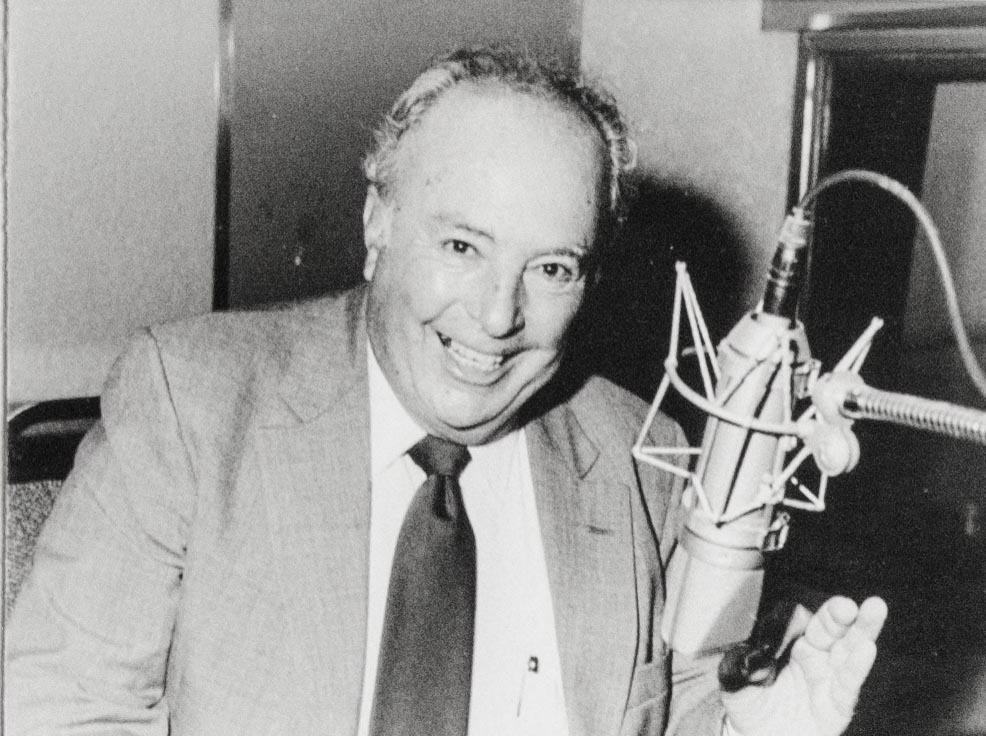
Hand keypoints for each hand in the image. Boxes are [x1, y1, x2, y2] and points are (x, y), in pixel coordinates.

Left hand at [721, 596, 887, 735]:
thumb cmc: (751, 707)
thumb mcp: (734, 683)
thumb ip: (736, 665)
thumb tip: (738, 653)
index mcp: (792, 646)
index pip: (807, 622)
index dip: (816, 610)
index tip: (823, 601)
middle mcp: (815, 658)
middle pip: (831, 630)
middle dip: (842, 615)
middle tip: (850, 604)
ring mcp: (828, 679)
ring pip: (848, 651)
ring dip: (863, 631)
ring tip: (875, 609)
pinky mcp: (838, 705)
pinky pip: (848, 684)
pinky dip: (857, 665)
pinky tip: (867, 649)